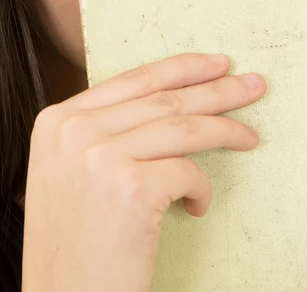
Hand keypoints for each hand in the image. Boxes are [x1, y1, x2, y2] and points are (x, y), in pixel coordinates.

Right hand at [22, 53, 264, 291]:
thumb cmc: (72, 242)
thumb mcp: (69, 171)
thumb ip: (102, 131)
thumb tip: (165, 104)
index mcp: (56, 120)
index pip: (131, 80)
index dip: (179, 69)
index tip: (213, 65)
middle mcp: (74, 131)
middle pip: (161, 98)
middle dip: (214, 89)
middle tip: (250, 85)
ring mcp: (98, 156)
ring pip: (181, 128)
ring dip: (224, 129)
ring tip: (249, 136)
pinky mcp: (129, 188)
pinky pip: (186, 173)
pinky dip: (200, 188)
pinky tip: (197, 204)